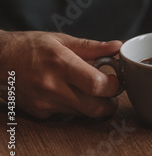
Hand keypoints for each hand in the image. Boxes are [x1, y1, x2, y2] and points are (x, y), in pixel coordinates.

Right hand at [0, 31, 121, 118]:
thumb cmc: (31, 47)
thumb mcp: (62, 40)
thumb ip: (93, 47)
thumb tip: (117, 46)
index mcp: (61, 64)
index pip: (97, 85)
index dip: (113, 85)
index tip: (116, 80)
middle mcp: (53, 86)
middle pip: (95, 107)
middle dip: (110, 103)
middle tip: (111, 92)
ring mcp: (45, 103)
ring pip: (83, 113)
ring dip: (94, 104)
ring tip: (90, 89)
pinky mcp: (40, 113)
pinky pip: (68, 114)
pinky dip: (75, 106)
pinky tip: (69, 93)